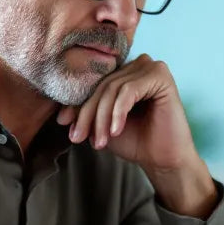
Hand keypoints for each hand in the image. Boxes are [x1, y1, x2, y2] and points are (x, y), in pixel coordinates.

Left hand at [56, 54, 194, 172]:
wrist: (163, 160)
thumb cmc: (135, 142)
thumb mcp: (102, 125)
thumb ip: (86, 112)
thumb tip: (60, 113)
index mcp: (124, 72)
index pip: (93, 83)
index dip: (76, 103)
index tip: (63, 124)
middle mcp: (137, 64)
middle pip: (102, 86)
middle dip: (88, 114)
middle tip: (78, 138)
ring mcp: (151, 67)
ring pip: (113, 89)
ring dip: (102, 118)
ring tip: (99, 142)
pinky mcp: (161, 75)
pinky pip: (129, 90)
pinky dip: (119, 112)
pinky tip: (116, 131)